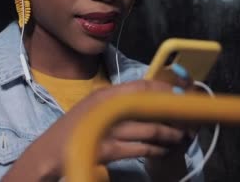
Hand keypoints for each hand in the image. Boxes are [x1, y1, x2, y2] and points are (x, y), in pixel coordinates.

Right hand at [3, 79, 188, 180]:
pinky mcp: (108, 150)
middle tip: (191, 119)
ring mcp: (107, 129)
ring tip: (182, 136)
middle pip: (151, 106)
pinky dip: (156, 150)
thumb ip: (118, 103)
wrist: (48, 154)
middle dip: (175, 113)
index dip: (167, 87)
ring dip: (171, 134)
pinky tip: (164, 150)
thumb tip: (150, 101)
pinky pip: (140, 148)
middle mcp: (106, 107)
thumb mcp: (94, 108)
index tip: (185, 92)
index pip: (143, 85)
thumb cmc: (74, 131)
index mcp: (105, 94)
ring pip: (150, 129)